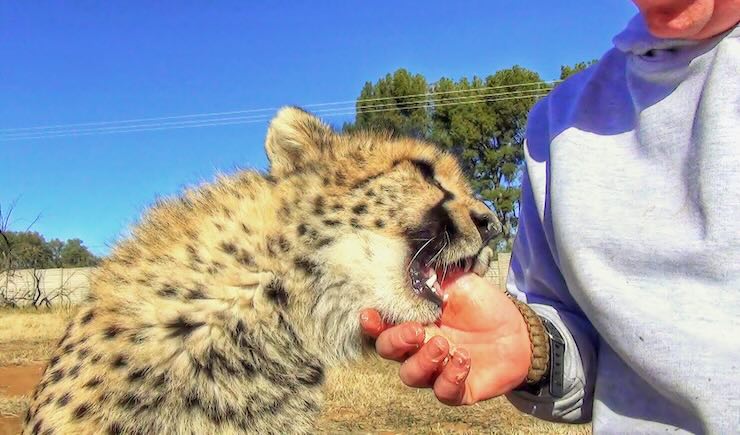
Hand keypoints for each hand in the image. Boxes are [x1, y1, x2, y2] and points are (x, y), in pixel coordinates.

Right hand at [360, 273, 531, 404]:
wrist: (520, 331)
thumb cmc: (484, 305)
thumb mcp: (460, 282)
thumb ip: (434, 277)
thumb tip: (412, 263)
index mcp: (414, 320)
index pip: (383, 325)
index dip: (372, 323)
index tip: (370, 316)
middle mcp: (418, 348)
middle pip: (389, 351)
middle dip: (396, 341)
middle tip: (417, 331)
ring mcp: (436, 370)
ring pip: (411, 375)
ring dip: (422, 361)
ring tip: (444, 344)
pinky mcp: (457, 389)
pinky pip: (443, 391)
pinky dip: (449, 378)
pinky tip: (464, 359)